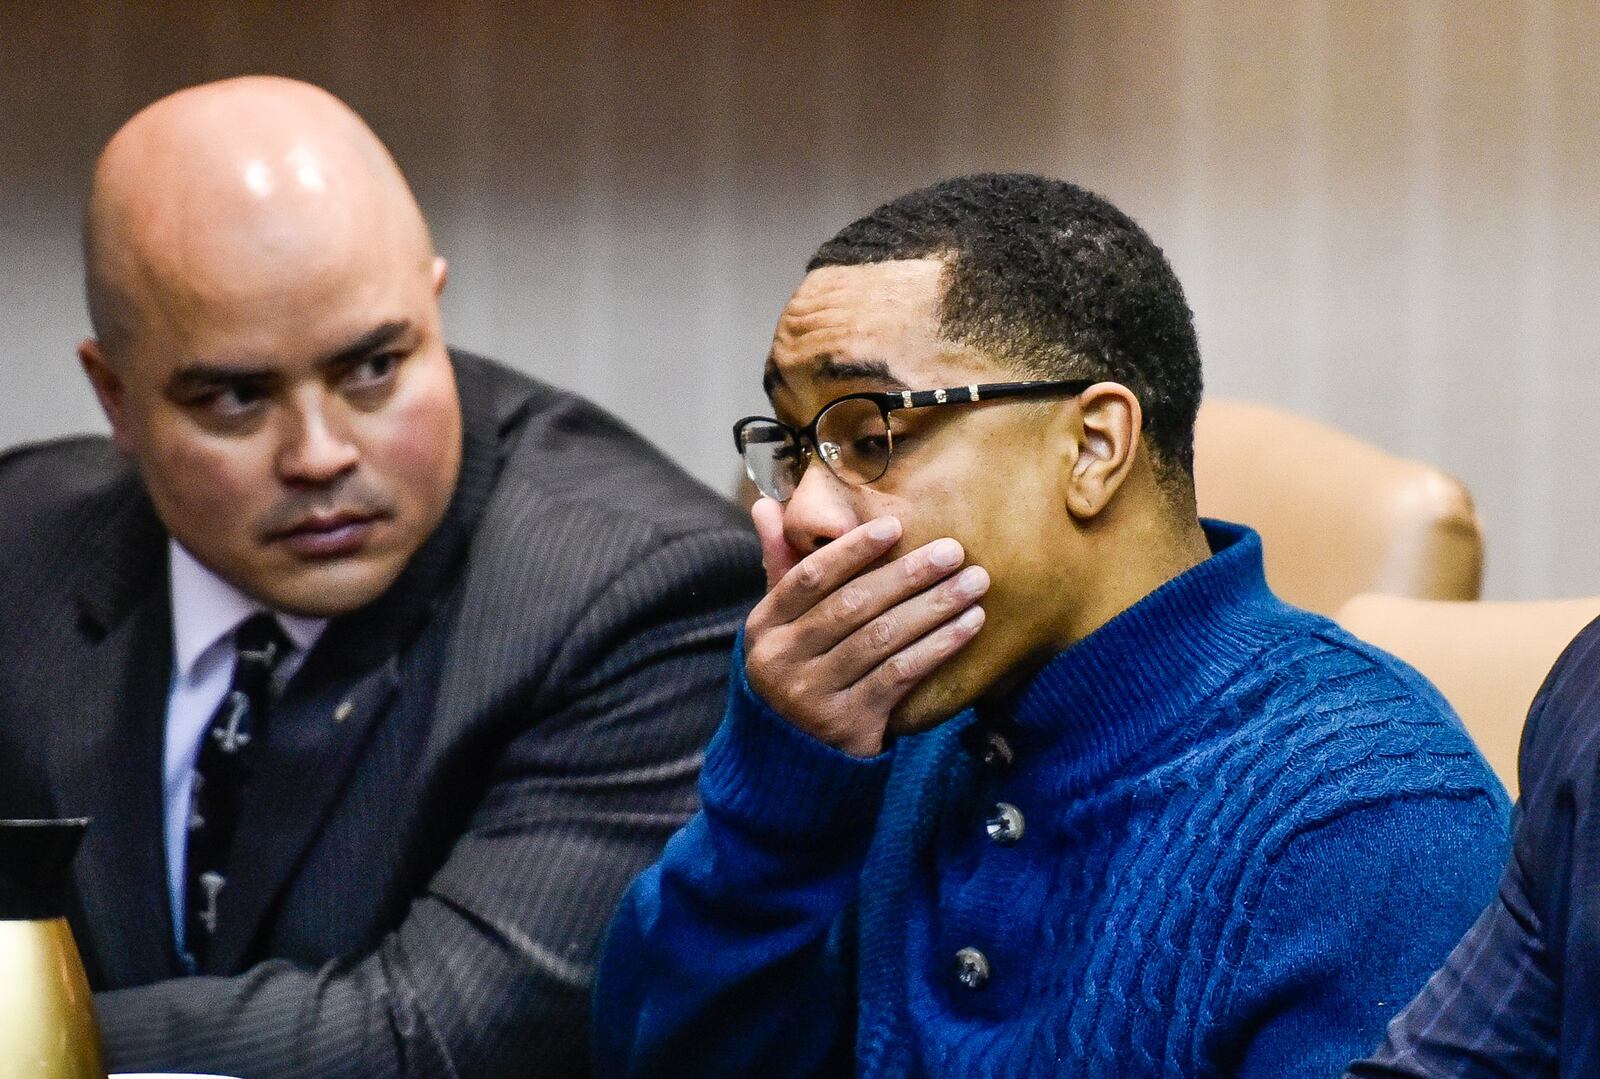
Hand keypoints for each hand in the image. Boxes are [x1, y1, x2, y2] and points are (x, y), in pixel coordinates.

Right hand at [743, 498, 988, 755]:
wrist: (790, 758)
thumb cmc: (795, 670)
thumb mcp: (779, 623)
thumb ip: (780, 565)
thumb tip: (768, 504)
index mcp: (764, 628)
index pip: (809, 577)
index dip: (852, 550)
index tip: (896, 526)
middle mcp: (781, 662)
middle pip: (852, 606)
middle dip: (908, 574)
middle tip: (953, 551)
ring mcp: (813, 696)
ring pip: (882, 639)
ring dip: (934, 607)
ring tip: (973, 584)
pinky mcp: (848, 725)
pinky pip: (900, 676)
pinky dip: (937, 647)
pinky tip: (968, 626)